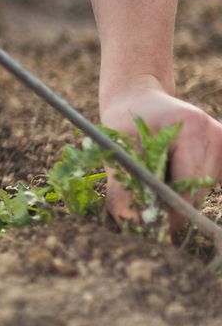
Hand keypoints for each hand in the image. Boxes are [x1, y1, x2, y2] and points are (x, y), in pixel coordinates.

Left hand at [101, 76, 221, 229]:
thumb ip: (123, 188)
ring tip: (158, 179)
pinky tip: (173, 174)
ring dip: (182, 193)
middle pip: (199, 188)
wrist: (136, 97)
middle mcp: (213, 131)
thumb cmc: (123, 123)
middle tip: (152, 217)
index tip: (154, 228)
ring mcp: (221, 138)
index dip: (171, 210)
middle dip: (175, 206)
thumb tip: (132, 224)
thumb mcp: (115, 150)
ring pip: (205, 187)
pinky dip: (192, 185)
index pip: (188, 183)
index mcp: (189, 127)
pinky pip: (212, 180)